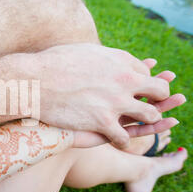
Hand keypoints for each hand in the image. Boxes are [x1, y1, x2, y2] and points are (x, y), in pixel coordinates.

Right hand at [13, 43, 179, 147]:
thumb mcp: (83, 51)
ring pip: (151, 115)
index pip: (147, 72)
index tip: (135, 90)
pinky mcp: (102, 121)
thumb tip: (108, 59)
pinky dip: (123, 140)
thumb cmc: (51, 64)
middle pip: (159, 90)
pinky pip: (126, 137)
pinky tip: (117, 140)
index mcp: (119, 59)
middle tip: (145, 107)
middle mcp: (124, 79)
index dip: (143, 83)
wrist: (33, 81)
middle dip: (157, 100)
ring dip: (147, 122)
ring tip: (136, 125)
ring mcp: (116, 101)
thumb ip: (102, 57)